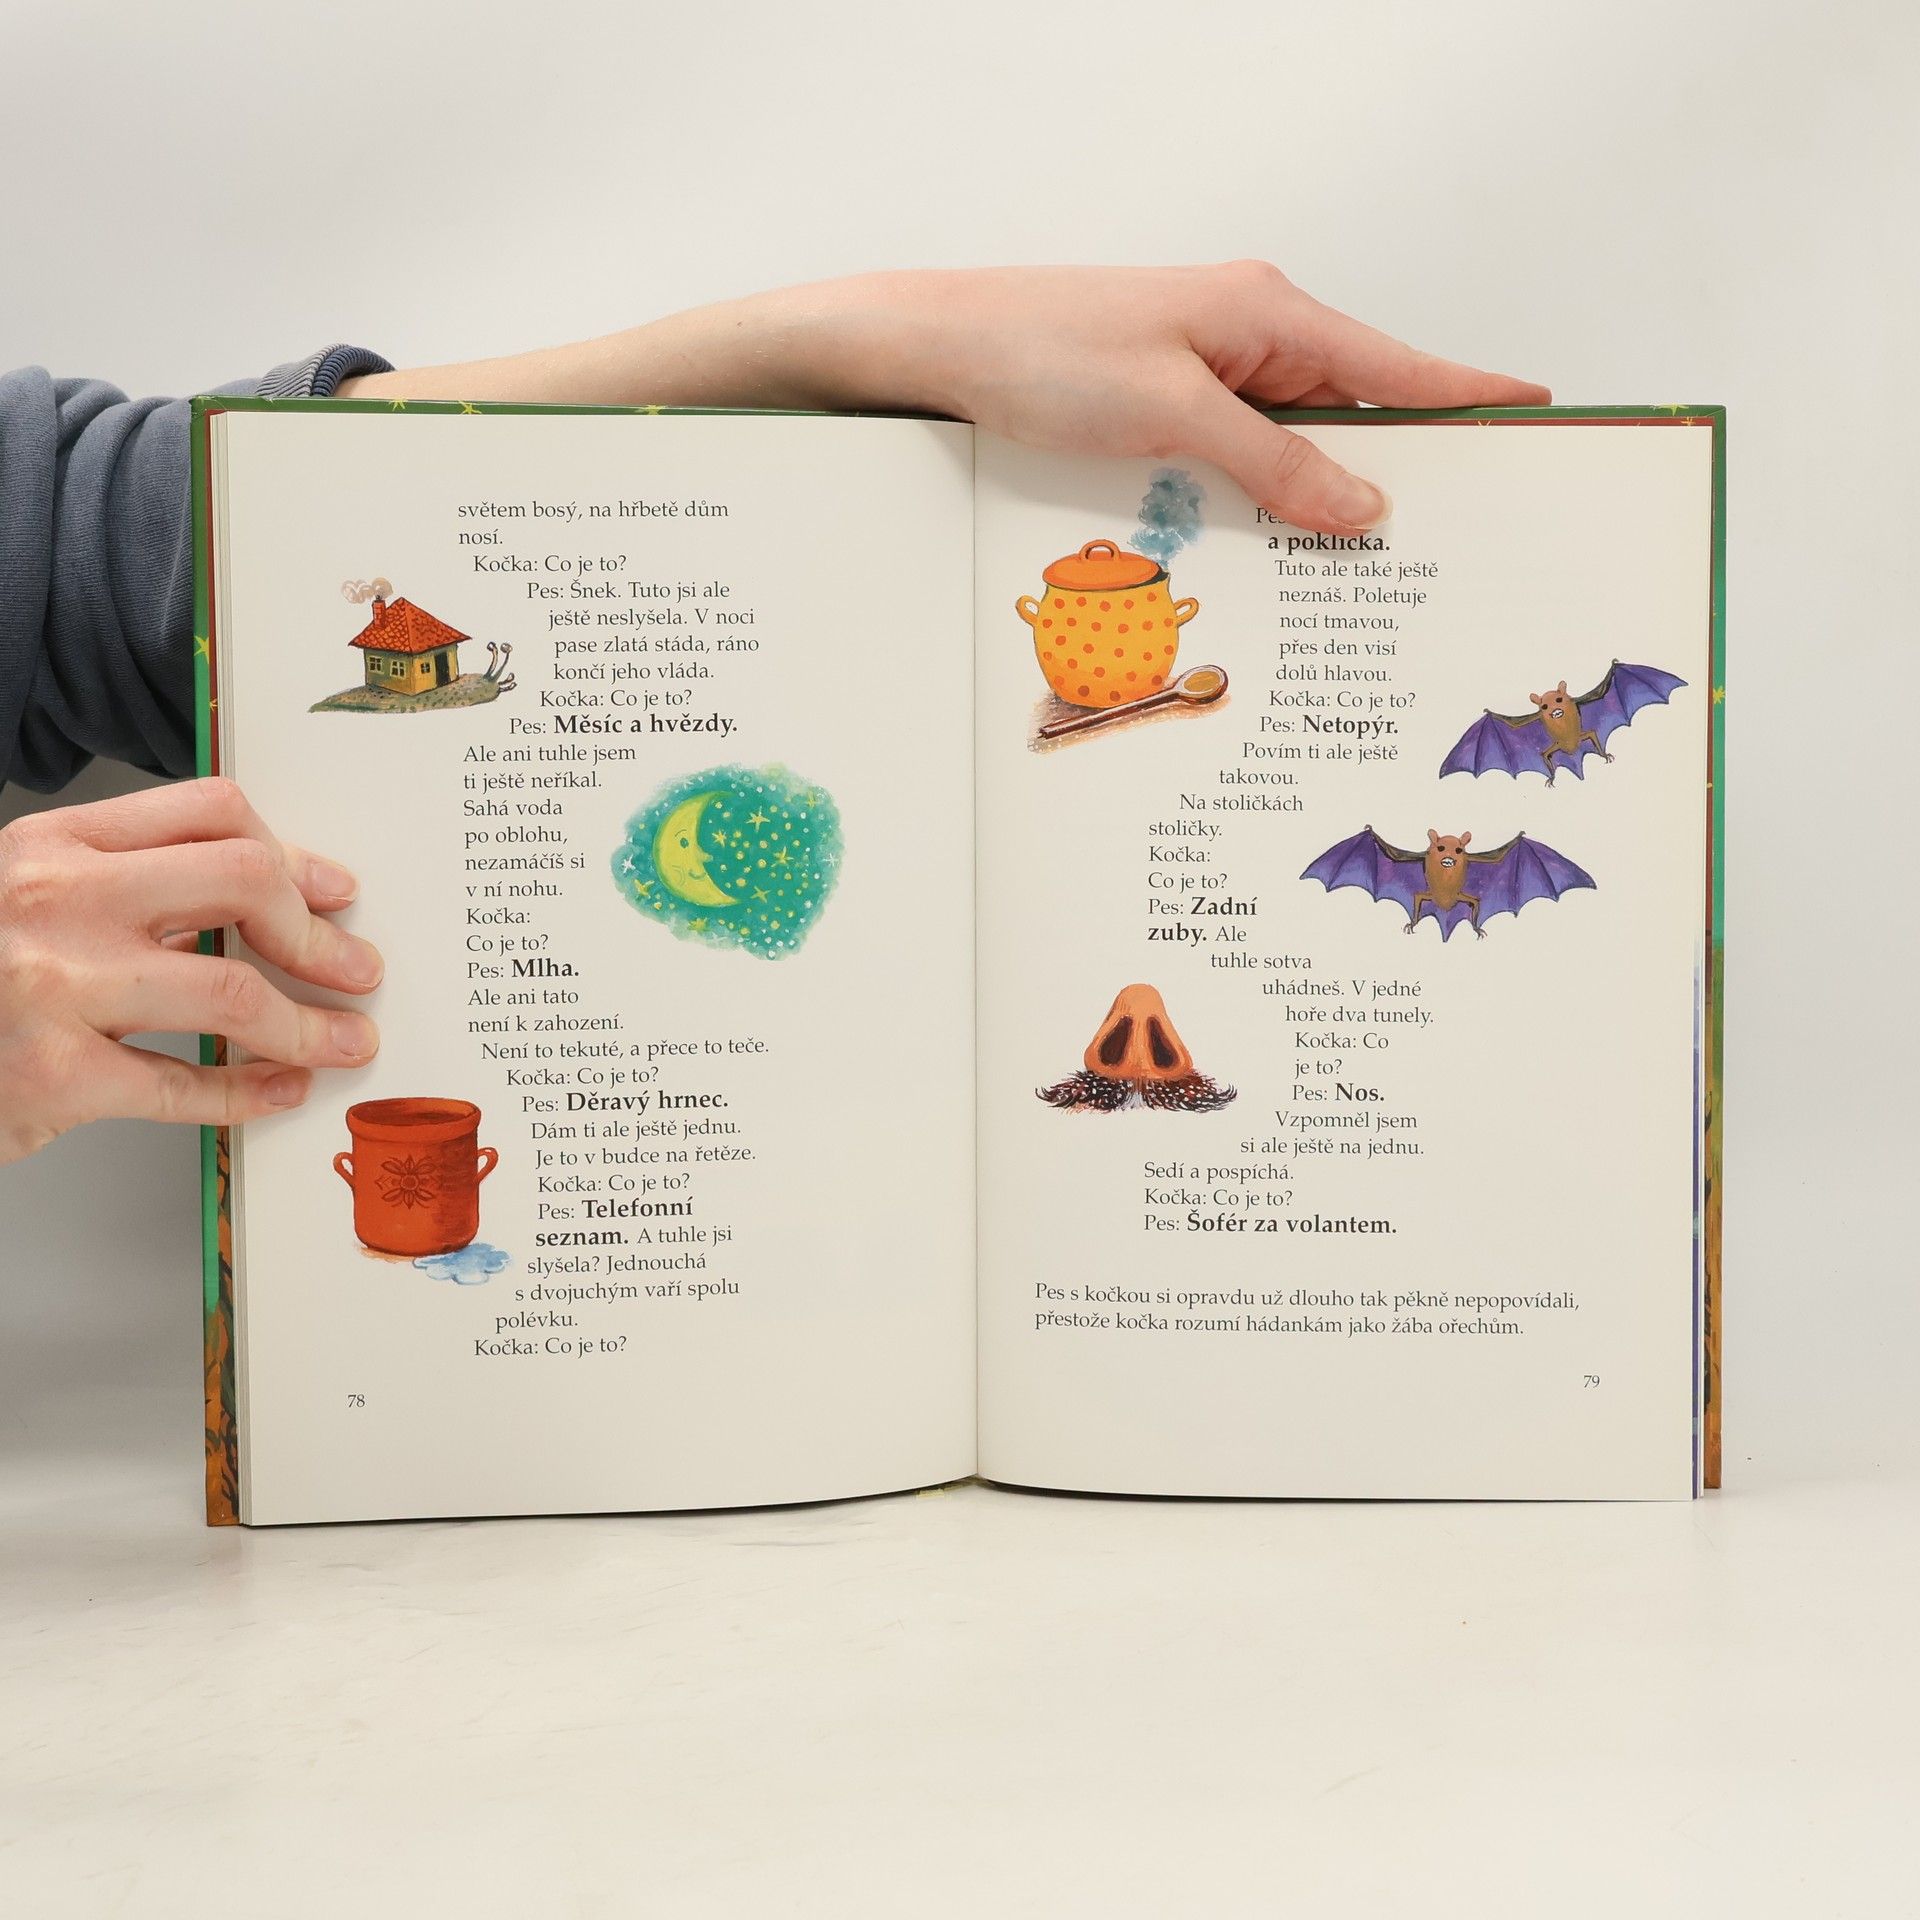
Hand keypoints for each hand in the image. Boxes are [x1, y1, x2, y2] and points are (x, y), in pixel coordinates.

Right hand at [0, 778, 381, 1162]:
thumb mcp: (32, 899)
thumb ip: (134, 887)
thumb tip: (278, 896)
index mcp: (53, 844)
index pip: (210, 810)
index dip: (293, 853)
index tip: (334, 892)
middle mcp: (53, 901)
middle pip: (241, 880)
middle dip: (318, 934)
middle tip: (356, 969)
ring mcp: (51, 988)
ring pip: (231, 988)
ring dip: (309, 1023)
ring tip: (346, 1041)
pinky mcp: (51, 1077)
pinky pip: (185, 1085)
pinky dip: (250, 1093)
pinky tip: (282, 1091)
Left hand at [858, 263, 1550, 532]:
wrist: (942, 347)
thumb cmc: (1046, 354)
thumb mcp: (1171, 412)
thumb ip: (1274, 461)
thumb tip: (1366, 505)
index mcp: (1269, 314)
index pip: (1400, 365)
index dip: (1473, 397)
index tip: (1542, 417)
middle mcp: (1251, 335)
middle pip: (1361, 409)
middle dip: (1407, 469)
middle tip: (1464, 535)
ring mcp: (1211, 369)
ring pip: (1300, 442)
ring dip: (1329, 495)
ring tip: (1378, 565)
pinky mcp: (1171, 402)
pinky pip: (1246, 455)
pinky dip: (1270, 497)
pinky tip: (1283, 544)